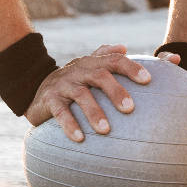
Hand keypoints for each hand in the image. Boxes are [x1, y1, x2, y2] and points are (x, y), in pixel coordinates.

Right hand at [25, 44, 150, 140]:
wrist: (38, 91)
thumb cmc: (75, 82)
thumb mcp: (90, 68)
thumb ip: (109, 57)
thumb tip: (131, 49)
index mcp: (92, 63)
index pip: (114, 60)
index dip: (131, 68)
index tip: (148, 80)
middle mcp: (78, 70)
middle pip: (99, 76)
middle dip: (115, 91)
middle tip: (130, 108)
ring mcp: (63, 84)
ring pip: (81, 94)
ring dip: (94, 112)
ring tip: (105, 130)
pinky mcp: (50, 99)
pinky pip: (60, 112)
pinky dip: (70, 125)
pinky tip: (80, 138)